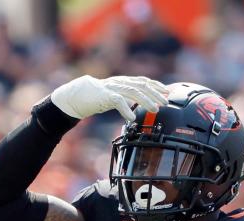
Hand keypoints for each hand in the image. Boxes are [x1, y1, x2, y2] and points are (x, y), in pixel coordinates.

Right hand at [51, 75, 167, 120]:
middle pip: (142, 85)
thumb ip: (125, 99)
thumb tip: (136, 109)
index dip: (156, 86)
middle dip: (155, 93)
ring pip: (133, 92)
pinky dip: (126, 109)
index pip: (143, 81)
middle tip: (165, 102)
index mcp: (123, 82)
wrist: (76, 95)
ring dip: (146, 101)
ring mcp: (112, 88)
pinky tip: (132, 117)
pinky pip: (118, 101)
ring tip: (155, 109)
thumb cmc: (95, 98)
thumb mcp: (113, 97)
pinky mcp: (104, 95)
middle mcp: (120, 83)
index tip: (167, 92)